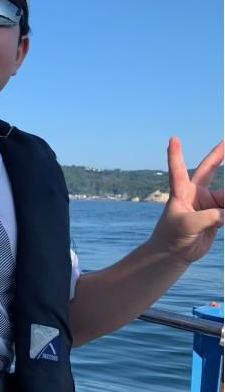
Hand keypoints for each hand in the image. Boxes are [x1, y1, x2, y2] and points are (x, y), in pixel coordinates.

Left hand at [150, 138, 223, 263]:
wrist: (174, 253)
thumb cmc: (172, 236)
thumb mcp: (187, 225)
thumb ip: (211, 217)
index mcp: (180, 192)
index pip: (177, 169)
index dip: (175, 154)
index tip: (173, 138)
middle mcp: (194, 194)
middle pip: (208, 169)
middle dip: (218, 155)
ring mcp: (207, 203)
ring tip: (221, 215)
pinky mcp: (217, 215)